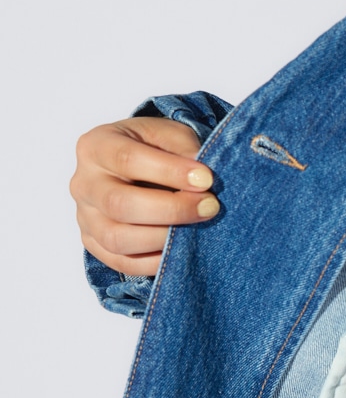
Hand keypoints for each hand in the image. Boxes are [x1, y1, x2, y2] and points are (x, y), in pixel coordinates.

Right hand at [71, 117, 219, 276]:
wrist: (132, 167)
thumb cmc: (151, 147)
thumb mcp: (168, 134)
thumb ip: (184, 150)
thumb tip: (204, 180)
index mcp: (96, 146)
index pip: (127, 159)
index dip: (170, 172)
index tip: (206, 179)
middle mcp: (83, 183)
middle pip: (119, 204)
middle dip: (171, 209)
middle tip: (209, 206)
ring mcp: (85, 217)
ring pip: (117, 238)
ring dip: (164, 239)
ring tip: (196, 229)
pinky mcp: (94, 243)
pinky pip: (122, 262)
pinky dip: (155, 262)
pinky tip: (181, 251)